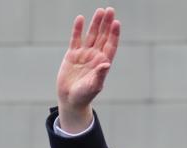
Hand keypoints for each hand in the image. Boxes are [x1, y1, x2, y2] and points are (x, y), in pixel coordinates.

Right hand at [56, 8, 120, 131]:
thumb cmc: (84, 96)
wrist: (70, 99)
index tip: (116, 23)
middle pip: (102, 36)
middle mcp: (95, 56)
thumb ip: (100, 75)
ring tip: (100, 10)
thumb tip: (106, 64)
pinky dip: (78, 29)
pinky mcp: (72, 54)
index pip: (111, 45)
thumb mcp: (93, 87)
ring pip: (91, 35)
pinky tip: (80, 19)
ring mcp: (84, 54)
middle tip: (110, 10)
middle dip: (106, 24)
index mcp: (103, 63)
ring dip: (95, 23)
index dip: (114, 34)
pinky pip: (76, 39)